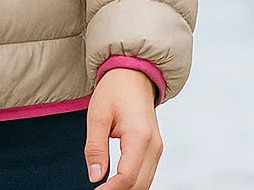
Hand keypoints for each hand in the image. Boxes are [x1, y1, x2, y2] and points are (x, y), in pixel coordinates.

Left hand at [84, 68, 162, 188]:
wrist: (133, 74)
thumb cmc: (115, 89)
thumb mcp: (97, 115)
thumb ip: (95, 147)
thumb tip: (95, 177)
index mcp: (140, 136)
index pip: (127, 176)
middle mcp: (154, 145)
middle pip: (139, 185)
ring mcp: (157, 148)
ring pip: (145, 183)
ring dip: (126, 189)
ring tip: (105, 188)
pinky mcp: (155, 148)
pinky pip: (146, 173)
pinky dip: (133, 182)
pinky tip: (116, 182)